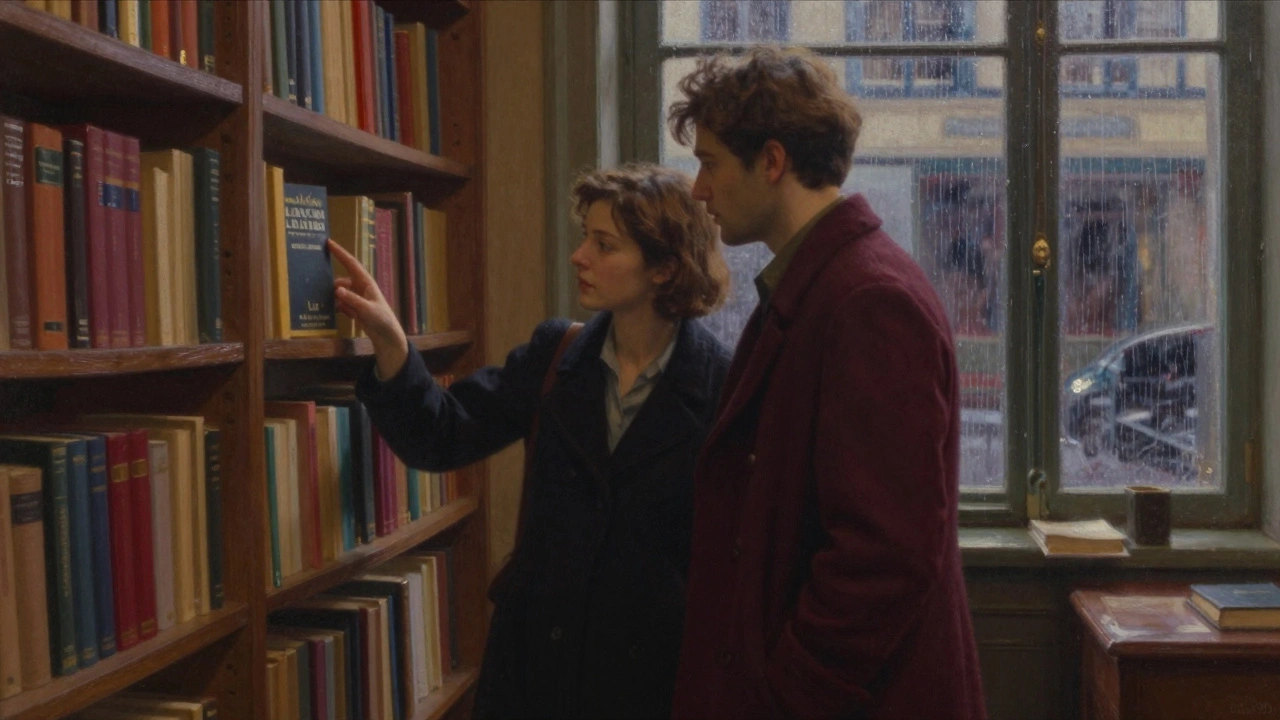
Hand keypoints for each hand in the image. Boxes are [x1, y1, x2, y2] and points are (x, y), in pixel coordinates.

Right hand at [329, 239, 408, 379]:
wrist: (387, 336)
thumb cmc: (381, 319)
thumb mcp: (367, 309)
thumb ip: (352, 299)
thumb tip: (337, 289)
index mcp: (366, 283)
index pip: (351, 264)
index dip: (340, 253)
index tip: (328, 242)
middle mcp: (360, 288)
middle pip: (342, 280)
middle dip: (331, 282)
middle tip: (315, 281)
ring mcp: (357, 299)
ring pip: (340, 293)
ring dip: (332, 296)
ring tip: (319, 299)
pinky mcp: (354, 309)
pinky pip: (341, 304)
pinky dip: (335, 306)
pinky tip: (327, 311)